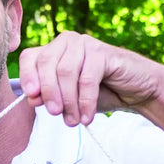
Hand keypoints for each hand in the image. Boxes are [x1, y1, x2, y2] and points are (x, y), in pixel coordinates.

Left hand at [18, 31, 161, 126]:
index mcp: (54, 50)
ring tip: (73, 120)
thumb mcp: (68, 99)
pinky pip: (87, 79)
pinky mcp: (103, 52)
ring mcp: (85, 44)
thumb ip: (49, 97)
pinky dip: (85, 102)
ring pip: (65, 72)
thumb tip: (32, 98)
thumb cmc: (99, 93)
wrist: (136, 91)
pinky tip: (87, 117)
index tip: (31, 98)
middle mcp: (67, 42)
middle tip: (55, 114)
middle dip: (48, 92)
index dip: (27, 76)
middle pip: (46, 63)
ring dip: (68, 101)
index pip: (30, 57)